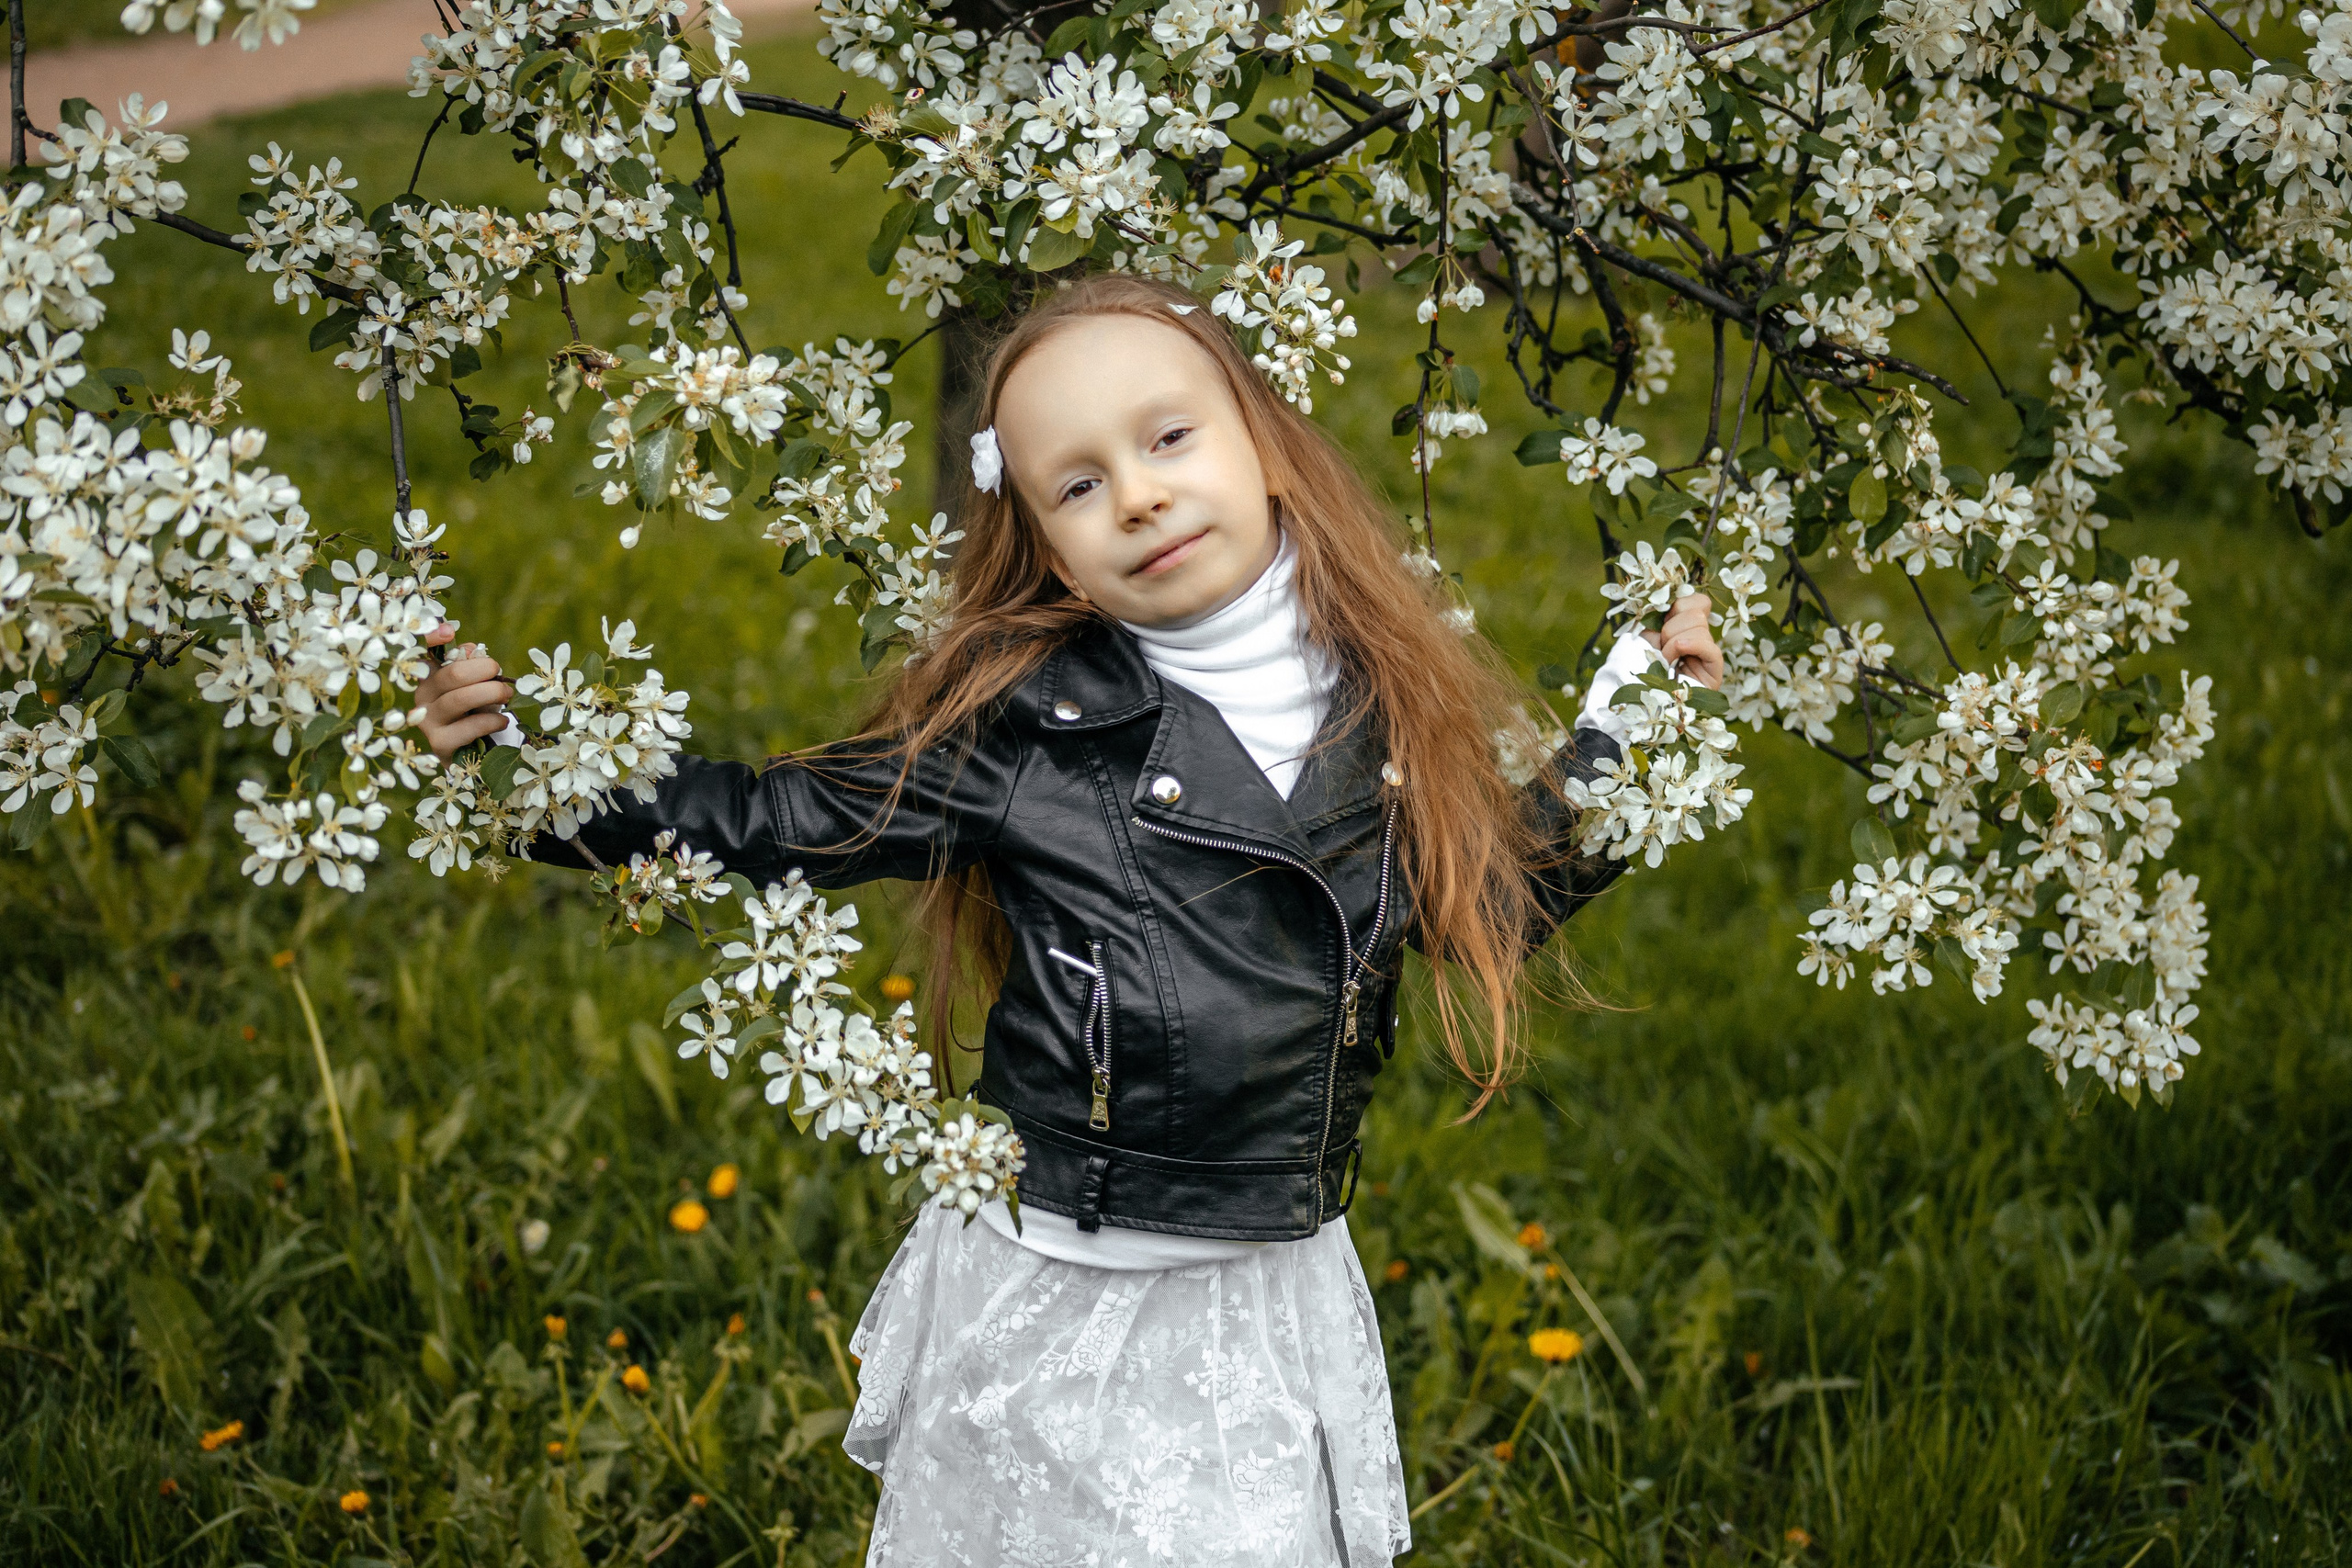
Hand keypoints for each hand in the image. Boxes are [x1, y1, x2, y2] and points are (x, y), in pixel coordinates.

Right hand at [409, 622, 514, 761]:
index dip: (431, 638)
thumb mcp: (474, 685)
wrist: (470, 752)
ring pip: (459, 699)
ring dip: (491, 694)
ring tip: (506, 696)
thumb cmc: (473, 711)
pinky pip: (468, 727)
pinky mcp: (439, 744)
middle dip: (485, 671)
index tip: (449, 632)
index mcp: (429, 676)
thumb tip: (473, 650)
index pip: (422, 651)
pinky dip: (491, 720)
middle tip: (504, 680)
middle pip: (452, 675)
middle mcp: (422, 696)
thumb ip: (472, 665)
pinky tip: (503, 721)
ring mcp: (427, 720)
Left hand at [1642, 591, 1723, 690]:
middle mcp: (1701, 636)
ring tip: (1665, 661)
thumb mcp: (1647, 635)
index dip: (1676, 606)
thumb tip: (1668, 598)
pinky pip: (1709, 647)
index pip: (1696, 600)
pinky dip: (1689, 646)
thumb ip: (1658, 616)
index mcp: (1686, 625)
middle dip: (1670, 628)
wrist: (1641, 697)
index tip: (1660, 623)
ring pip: (1698, 625)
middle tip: (1661, 648)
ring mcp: (1709, 652)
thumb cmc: (1643, 665)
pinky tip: (1676, 658)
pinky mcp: (1715, 669)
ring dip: (1673, 643)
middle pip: (1695, 610)